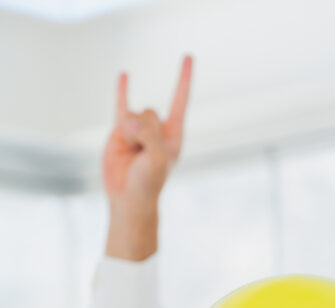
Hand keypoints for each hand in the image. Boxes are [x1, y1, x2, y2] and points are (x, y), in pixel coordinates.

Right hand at [104, 56, 192, 259]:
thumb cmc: (148, 182)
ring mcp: (139, 128)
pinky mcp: (120, 129)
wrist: (128, 198)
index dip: (184, 78)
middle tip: (141, 153)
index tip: (188, 56)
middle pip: (149, 111)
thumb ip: (148, 134)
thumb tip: (129, 119)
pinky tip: (124, 75)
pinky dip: (122, 90)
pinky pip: (120, 104)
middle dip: (142, 129)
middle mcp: (158, 129)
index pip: (180, 100)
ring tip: (130, 153)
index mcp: (174, 134)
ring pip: (132, 114)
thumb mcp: (156, 159)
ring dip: (128, 132)